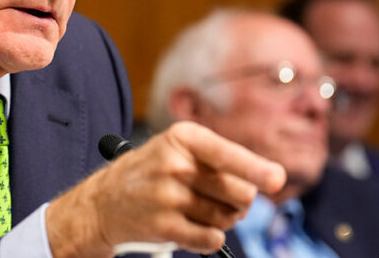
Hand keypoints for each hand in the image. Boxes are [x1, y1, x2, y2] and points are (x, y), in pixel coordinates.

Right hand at [46, 121, 285, 257]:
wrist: (103, 201)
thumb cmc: (150, 172)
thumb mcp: (177, 148)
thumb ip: (219, 158)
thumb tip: (268, 179)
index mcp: (182, 138)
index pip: (228, 154)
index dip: (256, 168)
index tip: (276, 179)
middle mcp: (174, 165)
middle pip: (240, 192)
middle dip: (239, 199)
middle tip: (217, 197)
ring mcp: (168, 197)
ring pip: (229, 218)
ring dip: (222, 219)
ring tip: (196, 209)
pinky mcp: (165, 226)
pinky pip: (212, 239)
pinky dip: (209, 237)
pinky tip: (190, 225)